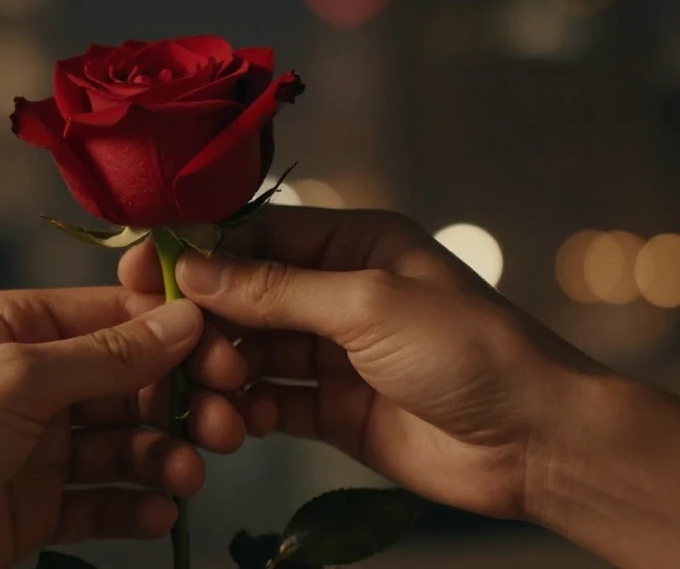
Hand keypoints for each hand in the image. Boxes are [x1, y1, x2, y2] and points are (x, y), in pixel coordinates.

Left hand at [0, 288, 248, 568]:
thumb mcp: (15, 381)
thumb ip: (105, 356)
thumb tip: (184, 318)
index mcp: (19, 329)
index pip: (117, 319)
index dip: (178, 335)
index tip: (231, 358)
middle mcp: (33, 382)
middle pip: (131, 384)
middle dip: (180, 403)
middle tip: (226, 428)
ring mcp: (35, 449)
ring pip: (124, 444)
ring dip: (164, 456)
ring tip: (188, 477)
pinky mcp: (34, 510)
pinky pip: (101, 500)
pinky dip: (135, 504)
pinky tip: (160, 510)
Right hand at [120, 207, 598, 519]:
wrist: (536, 442)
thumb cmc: (467, 350)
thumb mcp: (367, 305)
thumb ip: (276, 289)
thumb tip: (195, 268)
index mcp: (352, 242)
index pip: (255, 236)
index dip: (198, 255)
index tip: (142, 277)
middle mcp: (337, 291)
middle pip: (244, 297)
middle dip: (205, 324)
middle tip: (174, 354)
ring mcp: (334, 354)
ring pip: (250, 353)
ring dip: (220, 374)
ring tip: (210, 399)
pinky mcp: (333, 410)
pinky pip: (270, 402)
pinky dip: (245, 412)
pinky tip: (233, 426)